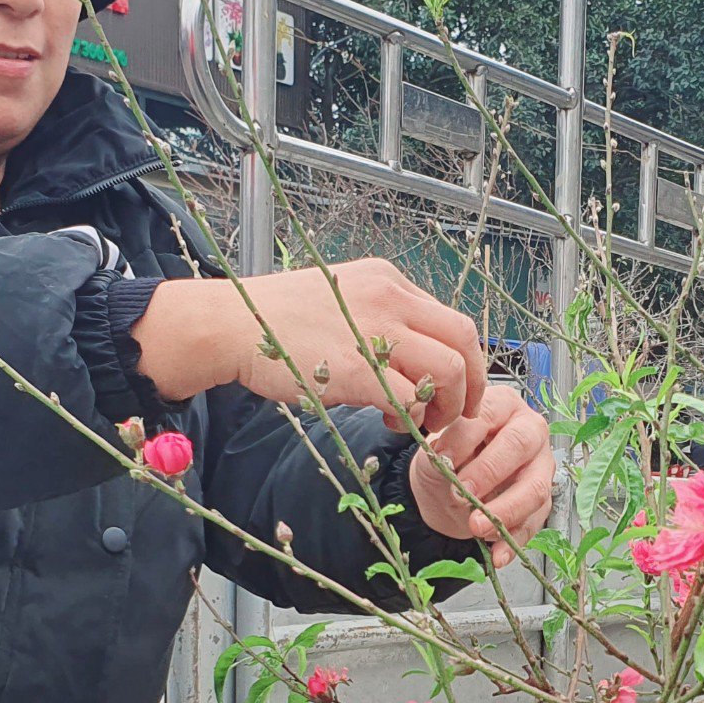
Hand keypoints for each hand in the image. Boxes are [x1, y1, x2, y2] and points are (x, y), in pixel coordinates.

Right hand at [135, 260, 487, 433]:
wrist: (230, 323)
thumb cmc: (277, 317)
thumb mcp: (340, 298)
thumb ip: (379, 320)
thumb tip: (407, 357)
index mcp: (388, 281)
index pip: (451, 318)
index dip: (462, 358)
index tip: (452, 387)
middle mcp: (390, 298)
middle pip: (464, 339)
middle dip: (472, 383)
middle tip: (460, 413)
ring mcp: (375, 331)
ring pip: (448, 369)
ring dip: (447, 404)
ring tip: (425, 422)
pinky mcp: (356, 368)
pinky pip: (411, 396)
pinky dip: (413, 416)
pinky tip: (392, 422)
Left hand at [408, 383, 554, 567]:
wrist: (449, 490)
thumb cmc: (448, 459)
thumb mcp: (434, 451)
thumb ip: (440, 451)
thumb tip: (446, 459)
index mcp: (502, 405)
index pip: (488, 414)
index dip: (465, 438)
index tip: (444, 460)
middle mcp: (529, 431)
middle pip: (521, 446)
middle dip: (490, 473)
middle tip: (463, 494)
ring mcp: (540, 466)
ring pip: (535, 488)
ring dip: (504, 511)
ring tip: (476, 527)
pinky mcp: (543, 500)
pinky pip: (535, 521)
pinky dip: (513, 540)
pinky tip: (497, 553)